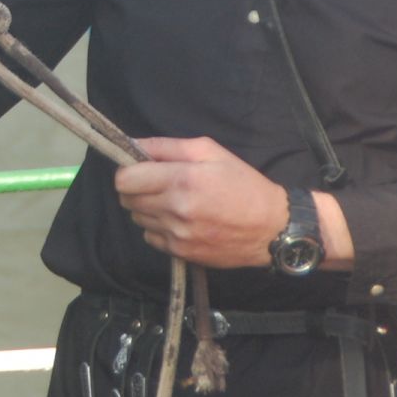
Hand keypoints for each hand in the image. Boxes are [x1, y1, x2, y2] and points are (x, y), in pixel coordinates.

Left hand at [111, 137, 287, 269]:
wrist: (272, 228)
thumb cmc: (243, 184)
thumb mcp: (210, 152)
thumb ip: (167, 146)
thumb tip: (132, 143)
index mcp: (182, 179)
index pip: (125, 180)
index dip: (128, 172)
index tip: (140, 169)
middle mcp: (176, 209)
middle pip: (127, 199)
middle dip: (136, 188)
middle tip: (158, 184)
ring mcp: (178, 234)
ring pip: (137, 218)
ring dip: (147, 208)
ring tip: (173, 202)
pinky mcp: (182, 253)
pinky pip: (151, 237)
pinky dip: (158, 228)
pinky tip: (179, 220)